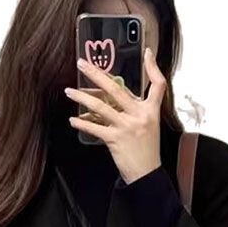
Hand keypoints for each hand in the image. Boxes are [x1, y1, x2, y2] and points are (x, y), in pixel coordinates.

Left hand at [63, 47, 167, 183]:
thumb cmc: (145, 149)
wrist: (146, 173)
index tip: (147, 53)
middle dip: (97, 74)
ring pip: (101, 107)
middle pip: (117, 89)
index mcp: (150, 110)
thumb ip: (134, 107)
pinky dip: (82, 123)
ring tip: (69, 91)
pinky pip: (95, 128)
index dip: (153, 67)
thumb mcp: (148, 124)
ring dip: (82, 97)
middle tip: (82, 64)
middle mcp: (140, 116)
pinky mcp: (115, 140)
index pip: (158, 85)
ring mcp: (127, 127)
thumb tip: (114, 92)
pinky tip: (73, 119)